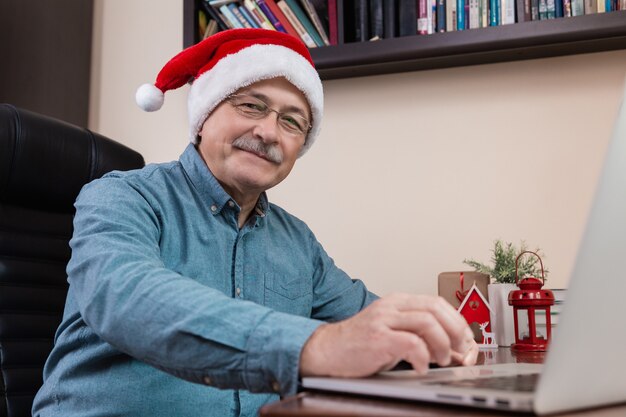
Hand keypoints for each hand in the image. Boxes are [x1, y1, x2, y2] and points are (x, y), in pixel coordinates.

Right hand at [299, 293, 477, 377]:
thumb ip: (418, 336)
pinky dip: (423, 357)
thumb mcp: (391, 333)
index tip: (464, 339)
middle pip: (436, 308)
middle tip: (459, 349)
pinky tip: (420, 367)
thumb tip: (452, 350)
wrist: (326, 350)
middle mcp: (391, 307)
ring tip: (440, 359)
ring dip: (442, 344)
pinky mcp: (378, 338)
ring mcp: (383, 320)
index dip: (456, 320)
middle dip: (455, 330)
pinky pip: (411, 343)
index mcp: (396, 302)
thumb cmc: (358, 345)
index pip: (436, 302)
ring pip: (428, 322)